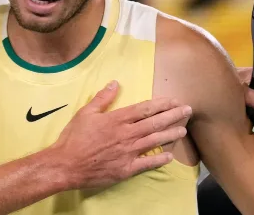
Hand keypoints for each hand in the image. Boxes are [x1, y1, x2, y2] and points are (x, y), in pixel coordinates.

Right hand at [49, 80, 191, 189]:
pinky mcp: (126, 169)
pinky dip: (159, 159)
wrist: (66, 165)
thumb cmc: (74, 138)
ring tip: (183, 129)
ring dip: (171, 134)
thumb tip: (115, 83)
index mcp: (117, 119)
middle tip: (187, 110)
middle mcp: (126, 134)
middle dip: (173, 115)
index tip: (173, 100)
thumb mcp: (85, 113)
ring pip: (155, 141)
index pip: (144, 109)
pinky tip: (170, 156)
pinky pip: (147, 163)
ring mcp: (128, 152)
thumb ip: (102, 98)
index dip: (161, 103)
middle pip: (154, 122)